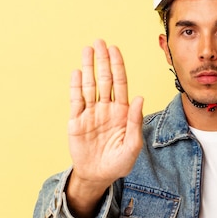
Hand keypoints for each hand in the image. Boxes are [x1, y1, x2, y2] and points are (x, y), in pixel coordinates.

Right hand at [66, 39, 143, 217]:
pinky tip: (78, 72)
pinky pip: (76, 100)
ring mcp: (90, 113)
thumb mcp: (132, 146)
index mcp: (122, 112)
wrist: (98, 176)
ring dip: (88, 68)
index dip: (117, 66)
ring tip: (87, 50)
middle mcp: (106, 108)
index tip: (115, 49)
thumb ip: (136, 122)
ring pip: (89, 86)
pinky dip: (76, 86)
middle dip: (102, 60)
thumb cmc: (119, 163)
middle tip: (99, 41)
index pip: (120, 84)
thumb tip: (140, 98)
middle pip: (104, 79)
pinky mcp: (76, 121)